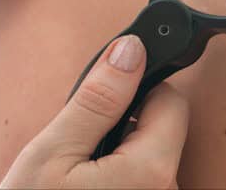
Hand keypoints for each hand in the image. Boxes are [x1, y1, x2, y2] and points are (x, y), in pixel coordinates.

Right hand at [1, 36, 188, 188]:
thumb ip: (98, 99)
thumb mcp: (53, 151)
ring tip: (77, 178)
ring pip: (151, 162)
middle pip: (164, 133)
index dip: (137, 90)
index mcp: (152, 171)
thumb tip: (132, 49)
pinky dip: (118, 182)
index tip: (101, 103)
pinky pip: (140, 186)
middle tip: (79, 149)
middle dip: (126, 128)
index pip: (172, 101)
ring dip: (120, 158)